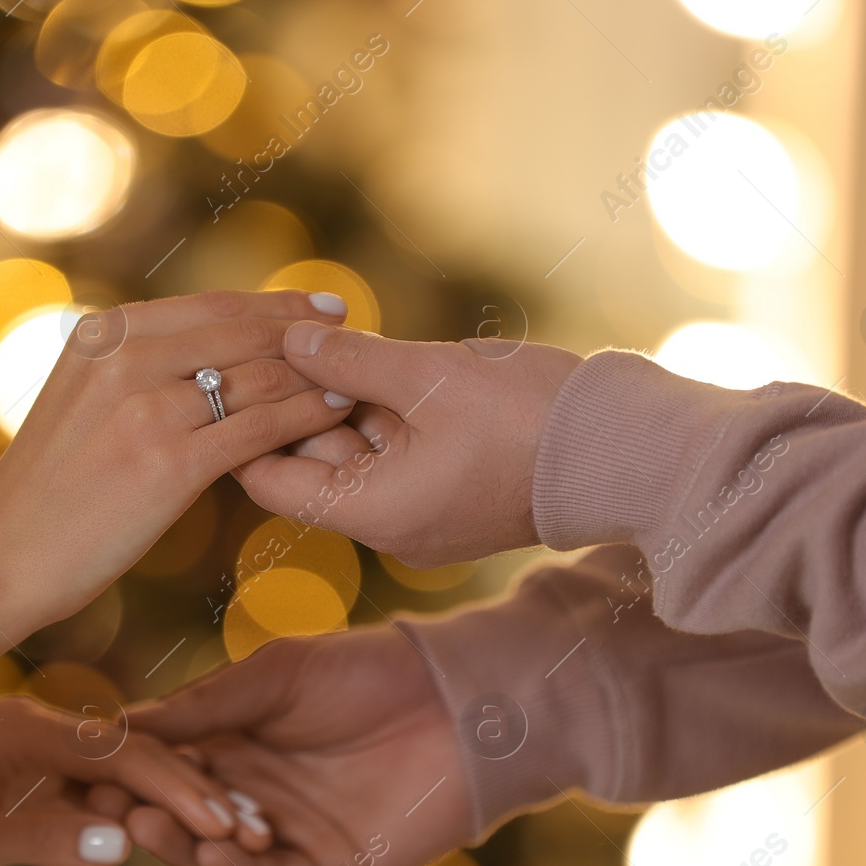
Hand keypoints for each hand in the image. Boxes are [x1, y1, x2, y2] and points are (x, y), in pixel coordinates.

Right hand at [0, 290, 352, 661]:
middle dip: (306, 332)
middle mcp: (123, 358)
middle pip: (241, 331)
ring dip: (314, 374)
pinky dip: (304, 416)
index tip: (321, 306)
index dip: (276, 304)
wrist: (5, 555)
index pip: (211, 306)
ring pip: (256, 377)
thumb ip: (134, 365)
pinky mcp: (167, 463)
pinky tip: (335, 413)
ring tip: (354, 376)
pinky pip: (257, 428)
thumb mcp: (80, 399)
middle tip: (355, 333)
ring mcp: (145, 408)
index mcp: (103, 334)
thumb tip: (202, 346)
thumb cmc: (52, 488)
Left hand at [0, 695, 269, 865]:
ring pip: (109, 771)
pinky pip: (81, 787)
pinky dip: (127, 806)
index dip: (175, 787)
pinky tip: (162, 823)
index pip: (117, 754)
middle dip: (191, 789)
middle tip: (250, 826)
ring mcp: (16, 751)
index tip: (225, 820)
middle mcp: (21, 729)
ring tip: (227, 826)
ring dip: (166, 798)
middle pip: (127, 755)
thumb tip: (123, 842)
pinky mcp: (7, 775)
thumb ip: (37, 837)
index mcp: (11, 730)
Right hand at [124, 627, 472, 865]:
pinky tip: (213, 846)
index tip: (90, 762)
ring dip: (181, 841)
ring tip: (146, 824)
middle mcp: (253, 791)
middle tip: (108, 801)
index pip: (166, 761)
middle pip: (182, 809)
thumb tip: (120, 724)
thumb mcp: (275, 674)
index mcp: (235, 741)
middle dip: (145, 806)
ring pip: (218, 848)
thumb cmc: (366, 671)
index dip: (130, 764)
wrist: (457, 700)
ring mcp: (289, 834)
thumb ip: (205, 703)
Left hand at [238, 325, 581, 565]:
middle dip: (298, 402)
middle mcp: (391, 528)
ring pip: (357, 455)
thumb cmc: (530, 418)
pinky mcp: (455, 497)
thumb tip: (290, 339)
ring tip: (330, 339)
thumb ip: (350, 360)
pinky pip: (398, 457)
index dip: (248, 425)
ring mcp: (425, 515)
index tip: (238, 372)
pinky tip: (379, 364)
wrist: (627, 452)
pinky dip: (383, 416)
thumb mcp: (429, 377)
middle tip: (282, 338)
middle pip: (312, 465)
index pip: (269, 482)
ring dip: (343, 403)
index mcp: (373, 513)